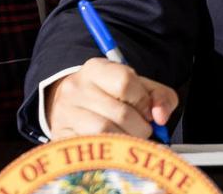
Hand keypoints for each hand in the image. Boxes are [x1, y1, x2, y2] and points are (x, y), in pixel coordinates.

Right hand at [45, 58, 176, 139]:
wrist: (71, 108)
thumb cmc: (110, 97)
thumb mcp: (137, 87)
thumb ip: (160, 97)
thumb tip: (161, 117)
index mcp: (96, 69)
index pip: (125, 82)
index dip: (143, 101)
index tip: (147, 111)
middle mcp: (76, 87)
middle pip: (121, 113)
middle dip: (141, 127)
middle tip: (141, 130)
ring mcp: (65, 113)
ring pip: (106, 132)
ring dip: (127, 141)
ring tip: (129, 140)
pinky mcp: (61, 137)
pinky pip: (93, 148)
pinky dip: (110, 152)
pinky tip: (113, 149)